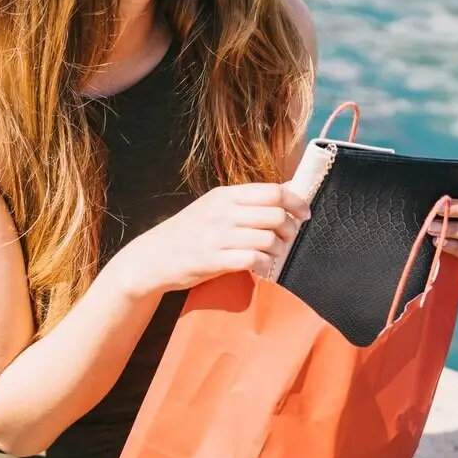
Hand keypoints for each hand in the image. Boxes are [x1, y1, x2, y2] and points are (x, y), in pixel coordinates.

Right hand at [114, 183, 312, 295]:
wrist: (153, 257)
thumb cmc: (188, 233)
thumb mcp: (213, 208)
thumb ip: (244, 203)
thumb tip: (285, 193)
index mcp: (225, 195)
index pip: (273, 191)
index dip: (296, 202)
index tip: (304, 213)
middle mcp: (222, 212)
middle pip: (275, 214)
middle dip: (291, 228)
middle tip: (289, 238)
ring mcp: (217, 236)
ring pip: (268, 238)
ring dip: (279, 249)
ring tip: (274, 255)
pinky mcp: (213, 260)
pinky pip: (253, 259)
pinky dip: (265, 264)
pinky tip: (262, 267)